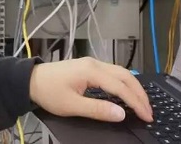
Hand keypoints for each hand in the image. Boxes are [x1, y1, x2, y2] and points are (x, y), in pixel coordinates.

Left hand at [29, 57, 153, 122]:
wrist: (30, 80)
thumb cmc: (49, 92)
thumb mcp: (72, 105)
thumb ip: (98, 109)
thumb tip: (121, 113)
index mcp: (91, 71)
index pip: (121, 87)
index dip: (136, 102)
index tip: (147, 116)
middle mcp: (94, 64)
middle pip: (125, 76)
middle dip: (140, 93)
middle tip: (149, 112)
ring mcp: (92, 63)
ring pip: (120, 73)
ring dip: (133, 87)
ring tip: (142, 104)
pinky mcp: (88, 67)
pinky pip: (113, 73)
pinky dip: (124, 83)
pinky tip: (127, 94)